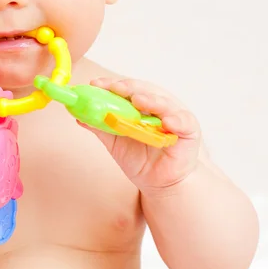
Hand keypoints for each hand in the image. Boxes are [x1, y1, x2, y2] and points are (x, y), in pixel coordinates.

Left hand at [79, 78, 202, 192]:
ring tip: (138, 100)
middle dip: (128, 87)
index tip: (95, 84)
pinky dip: (175, 120)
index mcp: (140, 104)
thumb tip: (78, 115)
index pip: (125, 89)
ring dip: (151, 100)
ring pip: (164, 102)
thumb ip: (100, 127)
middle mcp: (157, 105)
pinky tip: (167, 122)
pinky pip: (184, 122)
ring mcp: (174, 116)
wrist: (160, 183)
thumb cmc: (140, 158)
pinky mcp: (189, 131)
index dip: (110, 85)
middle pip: (143, 90)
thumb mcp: (115, 142)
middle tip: (114, 87)